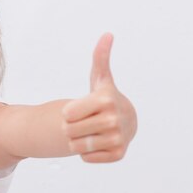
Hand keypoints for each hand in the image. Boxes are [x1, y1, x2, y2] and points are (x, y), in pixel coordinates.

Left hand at [61, 33, 137, 162]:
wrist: (126, 121)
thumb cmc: (105, 98)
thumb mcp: (100, 79)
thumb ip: (99, 58)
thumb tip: (107, 34)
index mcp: (105, 100)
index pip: (66, 114)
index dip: (69, 112)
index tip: (81, 108)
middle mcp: (114, 120)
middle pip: (69, 130)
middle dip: (72, 127)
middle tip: (85, 121)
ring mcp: (118, 138)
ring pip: (76, 146)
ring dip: (77, 140)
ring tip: (89, 131)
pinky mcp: (118, 154)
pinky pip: (87, 157)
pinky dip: (87, 152)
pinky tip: (98, 141)